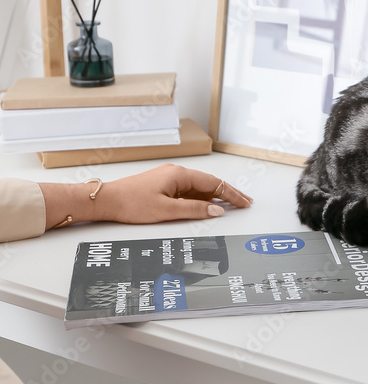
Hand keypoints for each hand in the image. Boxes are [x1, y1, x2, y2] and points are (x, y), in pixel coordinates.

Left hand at [94, 164, 251, 222]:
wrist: (106, 200)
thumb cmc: (131, 203)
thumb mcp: (167, 211)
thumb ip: (194, 210)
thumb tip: (216, 210)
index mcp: (180, 175)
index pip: (214, 183)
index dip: (232, 194)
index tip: (244, 202)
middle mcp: (176, 173)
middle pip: (209, 183)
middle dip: (228, 193)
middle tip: (245, 202)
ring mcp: (170, 178)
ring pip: (199, 187)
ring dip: (216, 196)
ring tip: (231, 205)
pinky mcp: (163, 186)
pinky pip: (188, 191)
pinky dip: (202, 198)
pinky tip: (208, 205)